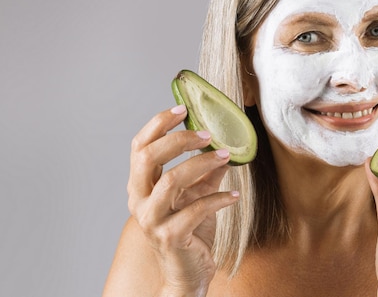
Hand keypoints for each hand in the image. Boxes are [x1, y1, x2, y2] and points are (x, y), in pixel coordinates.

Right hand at [126, 104, 239, 295]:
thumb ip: (205, 170)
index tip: (182, 108)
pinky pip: (196, 210)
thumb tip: (224, 143)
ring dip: (202, 164)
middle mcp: (139, 201)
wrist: (187, 272)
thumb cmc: (189, 231)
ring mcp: (152, 220)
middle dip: (179, 140)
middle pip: (148, 158)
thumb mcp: (197, 194)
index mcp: (141, 185)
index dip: (158, 124)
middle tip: (208, 134)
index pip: (139, 146)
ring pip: (171, 181)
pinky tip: (234, 195)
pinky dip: (219, 198)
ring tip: (226, 156)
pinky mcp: (170, 237)